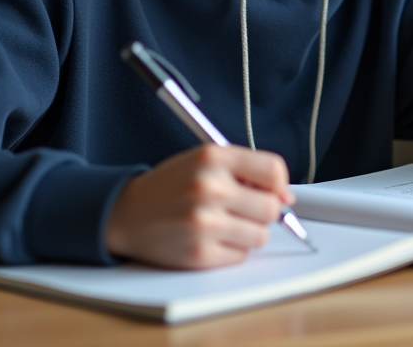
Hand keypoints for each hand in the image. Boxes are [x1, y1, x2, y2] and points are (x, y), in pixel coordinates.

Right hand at [105, 145, 293, 268]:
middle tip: (243, 209)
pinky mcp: (199, 253)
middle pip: (271, 208)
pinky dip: (231, 250)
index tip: (276, 191)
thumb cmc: (170, 186)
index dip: (280, 184)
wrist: (126, 213)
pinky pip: (240, 256)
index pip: (272, 170)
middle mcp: (209, 187)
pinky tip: (209, 238)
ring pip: (260, 236)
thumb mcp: (203, 161)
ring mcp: (204, 223)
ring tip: (223, 223)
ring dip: (248, 232)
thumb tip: (286, 196)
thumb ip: (245, 171)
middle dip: (263, 211)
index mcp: (212, 157)